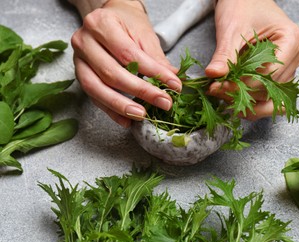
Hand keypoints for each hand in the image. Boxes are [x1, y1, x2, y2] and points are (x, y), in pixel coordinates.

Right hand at [71, 0, 181, 126]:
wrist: (110, 16)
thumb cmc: (127, 23)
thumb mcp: (144, 34)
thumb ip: (156, 58)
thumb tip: (172, 80)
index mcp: (101, 24)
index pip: (129, 54)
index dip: (153, 73)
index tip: (173, 86)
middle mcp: (84, 41)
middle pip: (111, 73)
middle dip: (140, 92)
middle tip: (163, 103)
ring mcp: (78, 60)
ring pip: (96, 88)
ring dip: (120, 106)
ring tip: (141, 115)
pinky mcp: (79, 75)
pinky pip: (94, 97)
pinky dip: (111, 111)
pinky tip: (127, 120)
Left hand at [205, 0, 298, 120]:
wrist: (246, 1)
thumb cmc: (243, 7)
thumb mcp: (231, 29)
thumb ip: (224, 54)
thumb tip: (214, 74)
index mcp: (292, 40)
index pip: (270, 74)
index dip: (244, 85)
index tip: (219, 86)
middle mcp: (296, 56)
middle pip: (271, 89)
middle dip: (242, 94)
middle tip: (216, 91)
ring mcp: (290, 67)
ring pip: (271, 97)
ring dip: (247, 102)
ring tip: (223, 95)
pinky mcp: (280, 75)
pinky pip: (269, 96)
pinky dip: (252, 101)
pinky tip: (233, 98)